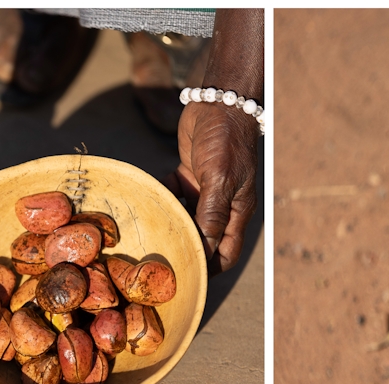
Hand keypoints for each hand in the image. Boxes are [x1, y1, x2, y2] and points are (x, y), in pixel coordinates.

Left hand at [167, 101, 258, 274]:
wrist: (219, 102)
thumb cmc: (225, 141)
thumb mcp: (219, 179)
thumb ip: (211, 214)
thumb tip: (203, 248)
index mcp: (237, 211)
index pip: (226, 253)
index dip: (210, 268)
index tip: (186, 276)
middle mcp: (223, 204)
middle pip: (205, 238)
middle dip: (186, 248)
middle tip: (159, 257)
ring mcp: (207, 189)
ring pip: (188, 218)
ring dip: (172, 223)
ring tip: (151, 230)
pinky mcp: (191, 174)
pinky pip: (176, 195)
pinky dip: (165, 197)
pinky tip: (153, 195)